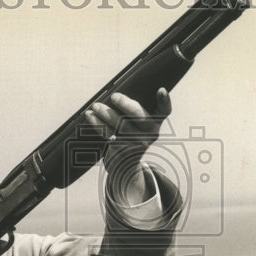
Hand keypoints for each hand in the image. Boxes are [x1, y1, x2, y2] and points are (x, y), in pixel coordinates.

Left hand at [84, 88, 171, 202]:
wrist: (126, 165)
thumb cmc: (130, 135)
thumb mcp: (139, 125)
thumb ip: (134, 110)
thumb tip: (115, 94)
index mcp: (155, 122)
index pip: (164, 110)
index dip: (164, 100)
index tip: (161, 90)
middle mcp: (150, 133)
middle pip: (140, 117)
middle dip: (126, 105)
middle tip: (114, 96)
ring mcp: (137, 143)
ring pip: (121, 126)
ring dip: (106, 114)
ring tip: (96, 106)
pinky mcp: (122, 150)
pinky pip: (109, 134)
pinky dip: (98, 123)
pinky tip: (90, 115)